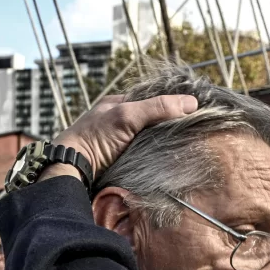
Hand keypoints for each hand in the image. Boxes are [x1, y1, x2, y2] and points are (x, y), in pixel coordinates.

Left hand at [50, 94, 197, 177]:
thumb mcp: (127, 116)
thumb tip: (193, 102)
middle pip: (155, 122)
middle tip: (196, 134)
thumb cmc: (95, 137)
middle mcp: (121, 123)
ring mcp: (122, 144)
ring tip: (190, 149)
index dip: (174, 105)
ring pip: (153, 142)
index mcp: (120, 104)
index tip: (195, 112)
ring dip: (167, 147)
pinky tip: (172, 163)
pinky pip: (147, 159)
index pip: (154, 100)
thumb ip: (158, 108)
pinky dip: (159, 160)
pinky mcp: (124, 163)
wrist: (73, 169)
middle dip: (172, 128)